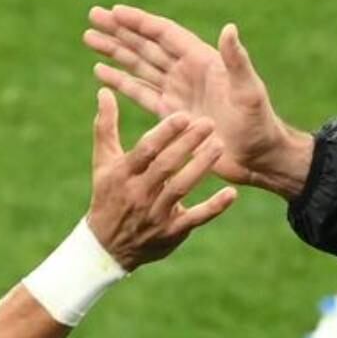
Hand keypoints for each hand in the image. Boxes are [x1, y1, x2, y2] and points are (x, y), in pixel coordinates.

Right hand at [84, 87, 236, 268]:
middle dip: (187, 144)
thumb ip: (106, 126)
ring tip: (220, 146)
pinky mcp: (172, 232)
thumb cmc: (108, 194)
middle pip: (166, 166)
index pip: (145, 149)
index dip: (164, 132)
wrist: (107, 246)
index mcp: (123, 173)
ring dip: (201, 167)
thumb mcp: (103, 161)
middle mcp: (139, 193)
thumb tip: (104, 91)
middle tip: (209, 123)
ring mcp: (156, 214)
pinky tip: (232, 193)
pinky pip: (195, 218)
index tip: (183, 114)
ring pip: (181, 188)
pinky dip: (214, 207)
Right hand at [85, 6, 314, 197]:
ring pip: (140, 65)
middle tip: (92, 16)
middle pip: (147, 45)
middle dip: (120, 31)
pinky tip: (101, 73)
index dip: (140, 22)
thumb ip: (236, 61)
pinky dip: (122, 82)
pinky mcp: (172, 114)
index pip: (165, 34)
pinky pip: (142, 93)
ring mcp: (178, 92)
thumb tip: (229, 28)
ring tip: (89, 38)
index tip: (114, 12)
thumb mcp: (249, 91)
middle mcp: (187, 72)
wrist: (258, 158)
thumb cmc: (259, 124)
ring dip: (115, 52)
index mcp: (203, 61)